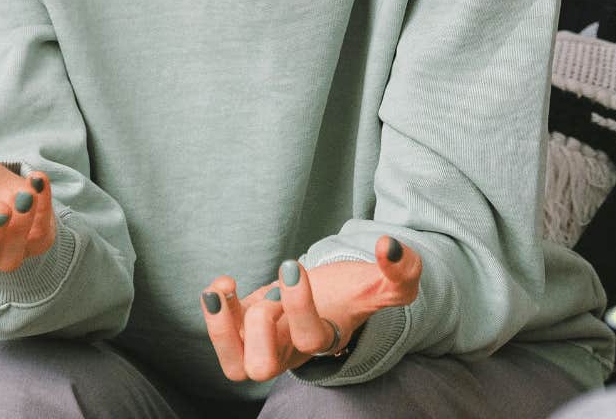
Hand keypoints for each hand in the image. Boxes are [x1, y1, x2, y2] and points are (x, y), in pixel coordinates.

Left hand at [201, 235, 423, 381]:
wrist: (330, 298)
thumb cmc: (355, 292)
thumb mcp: (385, 283)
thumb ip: (402, 271)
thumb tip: (390, 246)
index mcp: (326, 340)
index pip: (311, 338)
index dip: (298, 305)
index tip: (292, 265)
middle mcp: (292, 351)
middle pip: (263, 368)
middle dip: (260, 327)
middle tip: (269, 298)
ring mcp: (265, 345)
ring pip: (235, 367)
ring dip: (220, 328)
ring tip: (222, 291)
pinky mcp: (244, 330)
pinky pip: (221, 339)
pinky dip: (213, 310)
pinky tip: (223, 283)